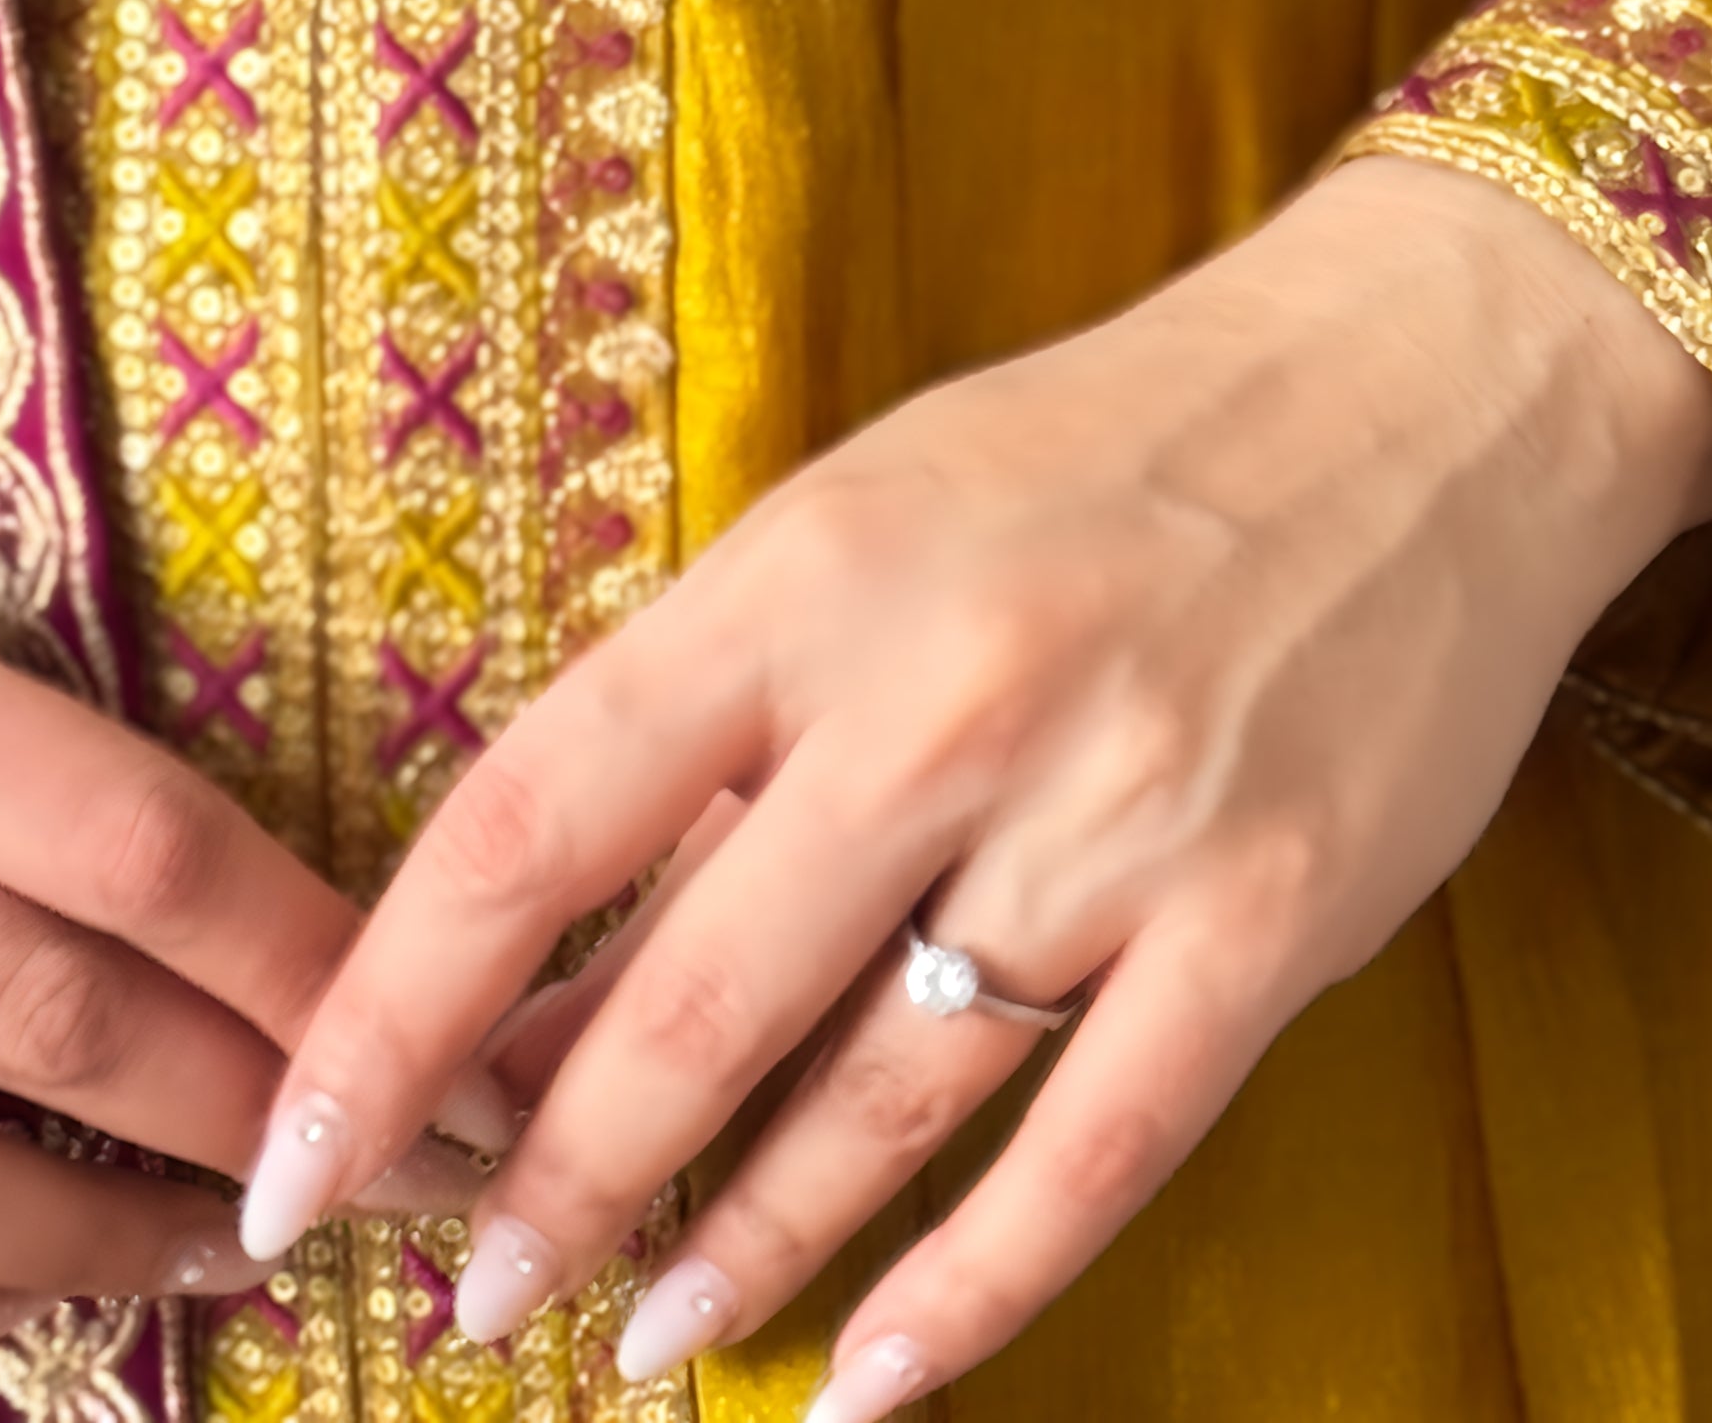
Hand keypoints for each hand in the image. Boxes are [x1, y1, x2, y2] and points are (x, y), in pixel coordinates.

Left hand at [231, 156, 1711, 1406]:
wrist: (1415, 389)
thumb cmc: (1097, 455)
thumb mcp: (861, 520)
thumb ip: (717, 718)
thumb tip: (544, 950)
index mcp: (801, 576)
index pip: (534, 822)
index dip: (392, 1010)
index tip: (296, 1150)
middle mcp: (938, 701)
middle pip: (691, 1000)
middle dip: (554, 1184)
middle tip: (469, 1298)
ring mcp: (1111, 822)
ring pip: (871, 1101)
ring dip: (736, 1249)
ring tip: (637, 1344)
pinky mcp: (1264, 923)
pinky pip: (1086, 1157)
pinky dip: (964, 1295)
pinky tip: (865, 1387)